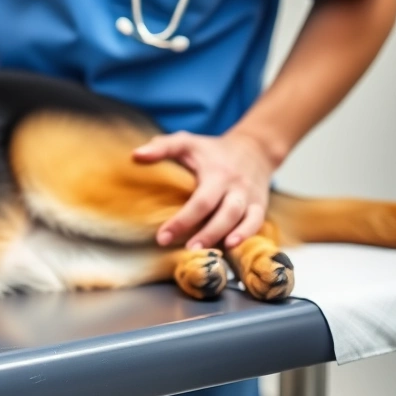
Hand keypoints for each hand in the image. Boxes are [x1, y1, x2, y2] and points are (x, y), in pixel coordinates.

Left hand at [133, 131, 279, 249]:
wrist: (255, 148)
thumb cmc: (212, 149)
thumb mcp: (187, 142)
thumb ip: (162, 148)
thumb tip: (135, 156)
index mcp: (217, 173)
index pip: (201, 201)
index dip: (182, 221)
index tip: (162, 237)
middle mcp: (236, 186)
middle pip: (225, 212)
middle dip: (206, 233)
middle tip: (186, 250)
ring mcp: (250, 196)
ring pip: (243, 219)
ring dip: (225, 237)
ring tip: (206, 253)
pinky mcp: (260, 205)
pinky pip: (257, 222)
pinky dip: (247, 236)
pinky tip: (232, 248)